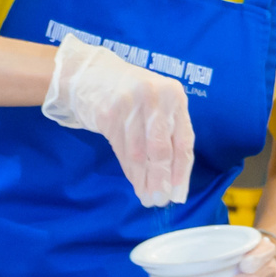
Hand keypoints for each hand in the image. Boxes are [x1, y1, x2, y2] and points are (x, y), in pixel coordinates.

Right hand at [40, 36, 193, 206]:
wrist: (92, 75)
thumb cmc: (134, 96)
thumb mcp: (159, 105)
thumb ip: (169, 133)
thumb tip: (175, 180)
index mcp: (174, 96)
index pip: (183, 140)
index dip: (181, 171)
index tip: (179, 194)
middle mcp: (155, 98)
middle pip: (161, 149)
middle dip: (161, 180)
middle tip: (160, 201)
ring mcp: (129, 104)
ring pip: (139, 153)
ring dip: (143, 180)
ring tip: (146, 198)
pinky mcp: (108, 114)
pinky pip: (121, 150)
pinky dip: (129, 170)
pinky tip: (135, 182)